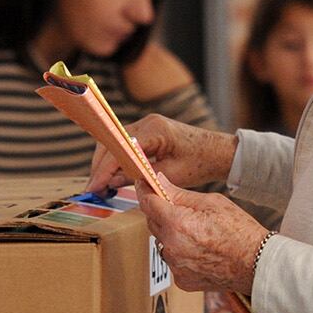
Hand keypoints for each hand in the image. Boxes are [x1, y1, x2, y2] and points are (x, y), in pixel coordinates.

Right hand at [88, 115, 235, 193]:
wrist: (218, 152)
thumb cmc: (200, 162)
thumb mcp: (170, 175)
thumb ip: (139, 177)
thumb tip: (111, 183)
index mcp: (155, 130)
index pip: (120, 148)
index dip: (104, 169)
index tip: (95, 187)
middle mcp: (148, 123)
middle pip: (112, 142)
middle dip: (100, 166)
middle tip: (94, 189)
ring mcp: (147, 125)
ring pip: (115, 142)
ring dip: (106, 163)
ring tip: (101, 186)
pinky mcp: (148, 131)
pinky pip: (124, 144)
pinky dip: (117, 159)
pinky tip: (112, 176)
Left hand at [136, 181, 268, 293]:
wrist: (257, 265)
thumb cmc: (241, 232)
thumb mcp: (213, 203)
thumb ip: (181, 194)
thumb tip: (160, 181)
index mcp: (178, 223)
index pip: (148, 203)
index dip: (145, 191)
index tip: (144, 184)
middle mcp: (171, 247)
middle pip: (153, 223)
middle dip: (162, 212)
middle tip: (181, 208)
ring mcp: (175, 266)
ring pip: (162, 243)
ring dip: (172, 235)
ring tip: (198, 234)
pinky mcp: (182, 280)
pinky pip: (173, 261)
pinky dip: (181, 254)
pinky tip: (201, 251)